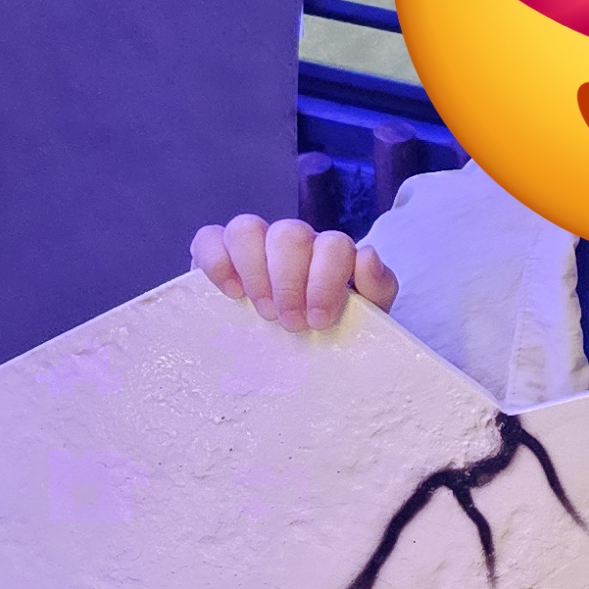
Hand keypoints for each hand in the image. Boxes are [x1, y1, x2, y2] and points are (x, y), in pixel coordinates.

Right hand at [191, 216, 395, 332]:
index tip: (319, 322)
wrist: (299, 361)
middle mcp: (294, 242)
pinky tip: (231, 293)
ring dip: (254, 271)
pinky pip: (210, 238)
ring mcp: (255, 245)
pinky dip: (217, 261)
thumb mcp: (367, 318)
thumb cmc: (333, 335)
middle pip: (289, 233)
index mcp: (331, 254)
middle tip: (290, 324)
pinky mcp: (218, 254)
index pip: (333, 244)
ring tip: (263, 312)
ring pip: (247, 228)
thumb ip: (378, 288)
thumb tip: (366, 256)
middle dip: (289, 282)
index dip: (326, 281)